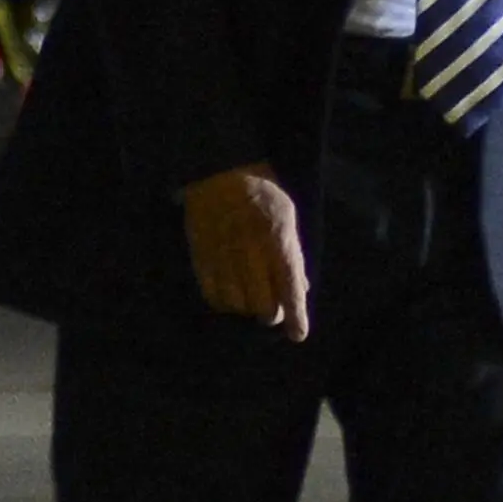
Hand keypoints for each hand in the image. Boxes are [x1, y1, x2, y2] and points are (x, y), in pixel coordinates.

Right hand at [179, 166, 311, 338]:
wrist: (220, 167)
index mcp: (278, 240)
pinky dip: (224, 301)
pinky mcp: (202, 255)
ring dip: (247, 307)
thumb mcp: (288, 216)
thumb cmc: (262, 190)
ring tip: (250, 299)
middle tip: (272, 309)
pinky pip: (212, 294)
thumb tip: (300, 287)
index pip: (290, 289)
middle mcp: (252, 252)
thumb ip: (293, 254)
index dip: (296, 317)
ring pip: (238, 304)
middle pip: (263, 305)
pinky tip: (230, 295)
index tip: (297, 335)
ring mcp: (224, 255)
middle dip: (271, 314)